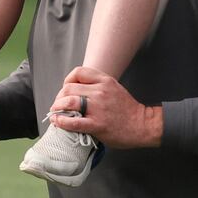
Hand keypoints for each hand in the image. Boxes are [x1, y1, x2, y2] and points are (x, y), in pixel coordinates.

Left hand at [48, 66, 162, 148]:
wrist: (142, 124)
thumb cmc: (127, 108)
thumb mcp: (114, 87)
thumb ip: (97, 85)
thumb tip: (77, 89)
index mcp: (105, 80)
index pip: (78, 72)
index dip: (68, 80)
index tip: (66, 89)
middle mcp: (100, 91)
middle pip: (69, 88)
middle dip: (59, 97)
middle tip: (59, 104)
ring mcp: (98, 108)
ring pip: (69, 102)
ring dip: (58, 107)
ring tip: (56, 112)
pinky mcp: (97, 124)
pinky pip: (74, 122)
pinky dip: (62, 121)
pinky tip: (58, 122)